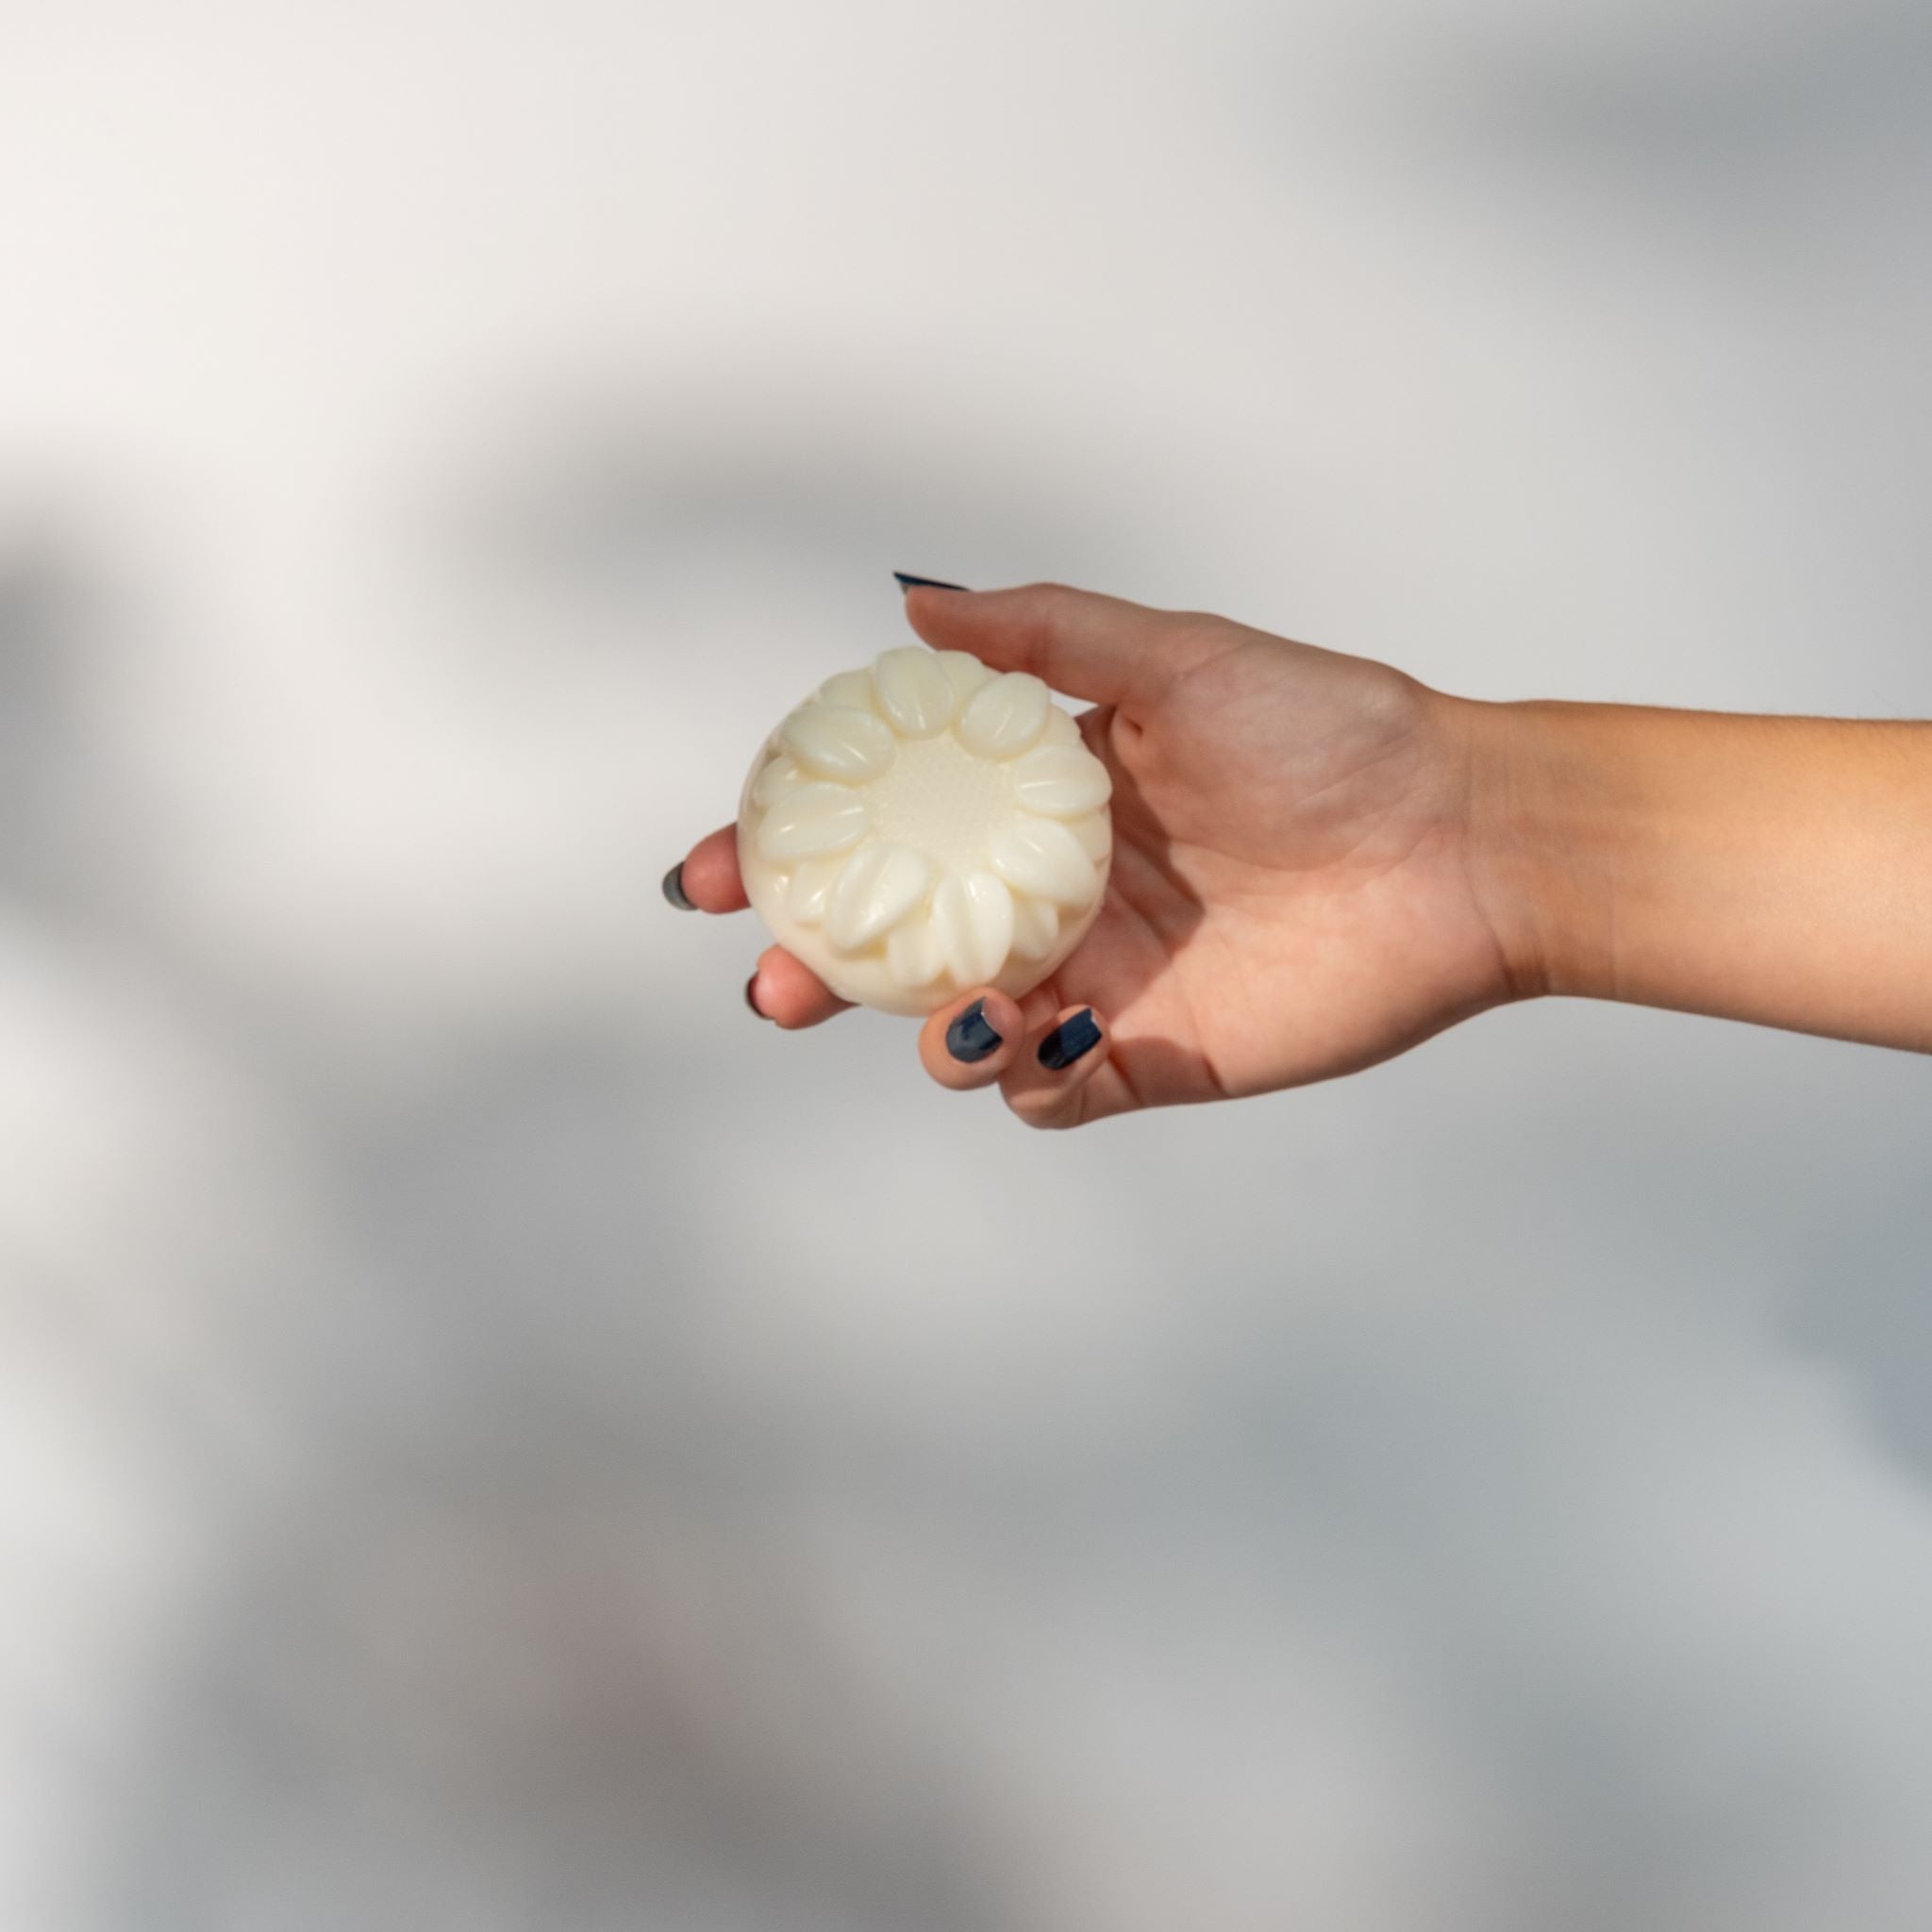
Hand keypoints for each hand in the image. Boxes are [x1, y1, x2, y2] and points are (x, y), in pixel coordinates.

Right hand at [668, 581, 1517, 1126]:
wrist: (1460, 842)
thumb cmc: (1332, 733)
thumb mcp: (1174, 658)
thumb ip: (1044, 635)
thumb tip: (913, 605)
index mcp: (1044, 800)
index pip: (890, 827)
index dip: (795, 847)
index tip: (722, 863)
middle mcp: (1057, 892)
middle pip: (900, 943)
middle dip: (818, 968)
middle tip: (774, 982)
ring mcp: (1100, 977)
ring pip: (960, 1027)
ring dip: (925, 1031)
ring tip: (959, 1007)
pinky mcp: (1154, 1056)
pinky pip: (1050, 1089)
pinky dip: (1022, 1076)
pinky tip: (1045, 1034)